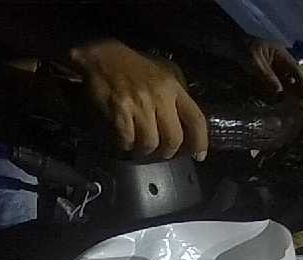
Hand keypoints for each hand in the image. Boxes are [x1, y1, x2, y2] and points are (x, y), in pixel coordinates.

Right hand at [70, 40, 208, 160]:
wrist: (103, 59)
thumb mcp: (163, 74)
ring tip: (138, 147)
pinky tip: (123, 139)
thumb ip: (175, 97)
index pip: (195, 119)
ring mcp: (139, 105)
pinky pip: (127, 141)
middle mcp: (160, 97)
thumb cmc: (134, 69)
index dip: (200, 142)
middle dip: (167, 152)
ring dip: (144, 151)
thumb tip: (184, 126)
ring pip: (150, 143)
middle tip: (160, 154)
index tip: (199, 156)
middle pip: (173, 139)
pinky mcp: (119, 112)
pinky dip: (125, 145)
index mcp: (173, 87)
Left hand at [244, 39, 302, 116]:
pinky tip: (282, 108)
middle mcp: (280, 63)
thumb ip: (266, 74)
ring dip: (291, 99)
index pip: (297, 72)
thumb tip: (279, 91)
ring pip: (286, 87)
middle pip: (294, 81)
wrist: (227, 45)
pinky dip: (278, 98)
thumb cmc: (241, 48)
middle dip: (300, 96)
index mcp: (281, 55)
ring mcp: (272, 70)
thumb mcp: (253, 60)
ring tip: (297, 114)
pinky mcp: (264, 77)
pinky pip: (274, 89)